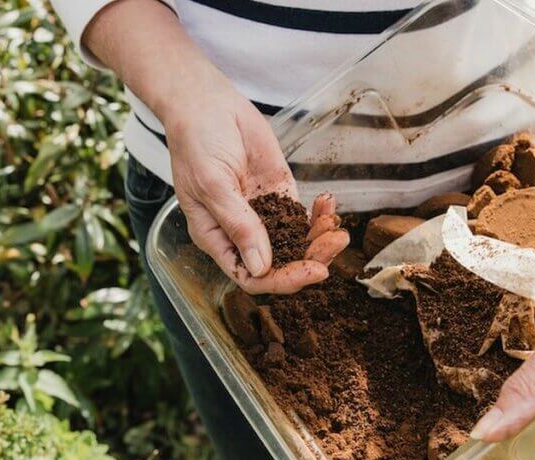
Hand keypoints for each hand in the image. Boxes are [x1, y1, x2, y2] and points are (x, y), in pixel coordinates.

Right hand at [163, 82, 347, 293]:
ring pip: (295, 242)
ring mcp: (262, 213)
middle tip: (335, 244)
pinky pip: (302, 214)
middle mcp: (240, 232)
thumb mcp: (213, 185)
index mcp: (216, 238)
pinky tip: (329, 204)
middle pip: (279, 263)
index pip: (251, 276)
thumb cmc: (196, 143)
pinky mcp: (279, 192)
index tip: (311, 271)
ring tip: (338, 228)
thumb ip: (238, 225)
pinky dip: (319, 214)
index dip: (281, 280)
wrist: (206, 104)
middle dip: (310, 259)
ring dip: (319, 239)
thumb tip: (260, 267)